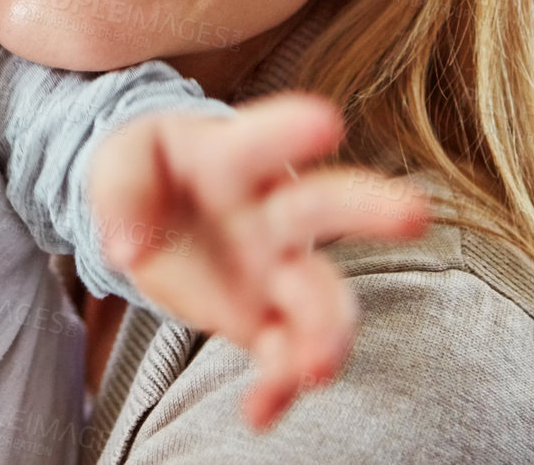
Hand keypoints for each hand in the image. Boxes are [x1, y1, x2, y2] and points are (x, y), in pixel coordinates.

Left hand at [88, 93, 428, 429]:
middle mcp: (272, 208)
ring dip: (327, 330)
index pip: (264, 137)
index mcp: (235, 155)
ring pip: (322, 295)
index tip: (327, 122)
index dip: (292, 131)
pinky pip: (285, 354)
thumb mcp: (119, 159)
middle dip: (370, 210)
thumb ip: (120, 192)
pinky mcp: (265, 316)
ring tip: (314, 368)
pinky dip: (278, 386)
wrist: (157, 206)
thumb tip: (128, 249)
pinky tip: (259, 412)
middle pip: (325, 207)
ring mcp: (277, 265)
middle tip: (414, 212)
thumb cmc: (150, 167)